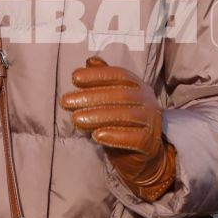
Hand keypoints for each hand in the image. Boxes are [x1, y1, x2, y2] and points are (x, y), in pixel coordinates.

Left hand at [59, 55, 177, 201]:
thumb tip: (90, 60)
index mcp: (138, 86)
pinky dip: (115, 136)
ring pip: (125, 115)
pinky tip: (96, 136)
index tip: (74, 78)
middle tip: (66, 102)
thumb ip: (104, 81)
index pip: (119, 75)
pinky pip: (134, 138)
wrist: (144, 156)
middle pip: (120, 95)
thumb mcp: (113, 100)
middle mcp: (147, 100)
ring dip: (98, 116)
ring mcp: (151, 121)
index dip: (97, 75)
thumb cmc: (124, 124)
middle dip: (91, 97)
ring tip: (76, 120)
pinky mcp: (150, 143)